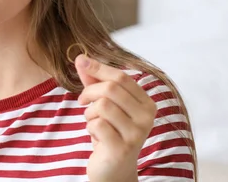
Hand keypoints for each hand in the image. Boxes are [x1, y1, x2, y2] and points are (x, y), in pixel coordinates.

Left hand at [76, 55, 156, 181]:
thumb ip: (94, 81)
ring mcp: (136, 134)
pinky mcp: (122, 148)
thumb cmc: (109, 133)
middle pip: (111, 89)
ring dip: (89, 113)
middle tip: (82, 101)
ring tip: (93, 122)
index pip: (122, 77)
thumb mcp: (103, 103)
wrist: (113, 170)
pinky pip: (97, 124)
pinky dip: (90, 127)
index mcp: (146, 103)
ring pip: (102, 105)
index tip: (81, 61)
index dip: (99, 68)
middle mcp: (146, 118)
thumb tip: (80, 57)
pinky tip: (96, 137)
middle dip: (89, 92)